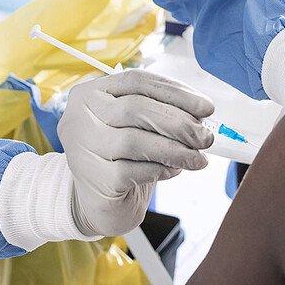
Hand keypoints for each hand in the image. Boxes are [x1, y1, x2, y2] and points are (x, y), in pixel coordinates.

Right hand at [59, 69, 214, 237]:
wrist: (100, 203)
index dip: (175, 92)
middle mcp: (78, 116)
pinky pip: (133, 170)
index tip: (206, 107)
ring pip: (134, 140)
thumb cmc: (123, 157)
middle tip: (206, 137)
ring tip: (198, 158)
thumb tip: (201, 115)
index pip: (137, 81)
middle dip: (178, 122)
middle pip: (135, 108)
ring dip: (175, 149)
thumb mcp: (137, 126)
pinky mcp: (93, 178)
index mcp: (90, 92)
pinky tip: (174, 171)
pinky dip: (160, 169)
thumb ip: (160, 112)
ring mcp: (82, 148)